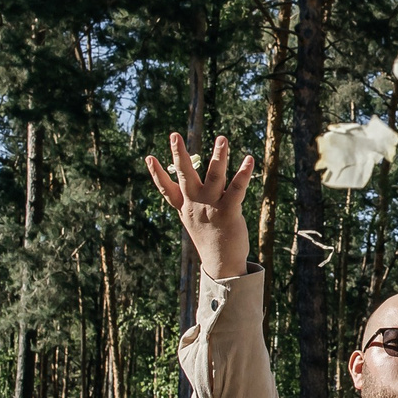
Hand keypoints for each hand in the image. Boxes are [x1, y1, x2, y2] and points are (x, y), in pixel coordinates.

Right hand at [148, 133, 255, 282]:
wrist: (222, 262)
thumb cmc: (210, 238)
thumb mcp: (195, 219)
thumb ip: (191, 201)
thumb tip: (190, 183)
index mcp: (185, 207)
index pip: (166, 189)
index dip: (156, 174)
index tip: (148, 157)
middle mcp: (195, 204)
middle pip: (185, 175)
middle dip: (179, 154)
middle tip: (174, 134)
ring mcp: (212, 207)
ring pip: (215, 176)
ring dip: (218, 155)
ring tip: (222, 138)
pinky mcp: (229, 211)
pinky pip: (237, 188)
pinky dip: (244, 173)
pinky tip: (249, 159)